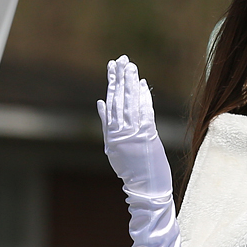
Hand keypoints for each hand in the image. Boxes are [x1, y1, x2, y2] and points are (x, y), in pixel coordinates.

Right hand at [97, 57, 173, 201]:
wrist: (144, 187)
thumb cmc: (131, 167)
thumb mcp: (113, 146)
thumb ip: (106, 124)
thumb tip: (99, 103)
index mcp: (111, 133)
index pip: (111, 101)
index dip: (112, 82)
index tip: (112, 66)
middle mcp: (120, 132)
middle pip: (119, 99)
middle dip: (121, 77)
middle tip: (122, 59)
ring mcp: (133, 134)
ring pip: (130, 103)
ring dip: (130, 83)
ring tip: (131, 66)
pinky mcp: (147, 137)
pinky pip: (144, 113)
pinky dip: (143, 98)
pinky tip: (143, 84)